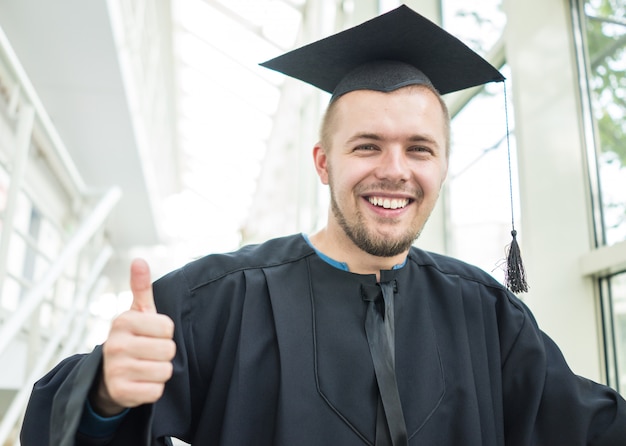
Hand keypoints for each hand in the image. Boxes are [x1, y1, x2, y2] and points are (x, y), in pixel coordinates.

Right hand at [91, 259, 175, 415]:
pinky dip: (153, 389)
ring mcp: (116, 370)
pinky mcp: (120, 392)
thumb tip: (139, 260)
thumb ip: (141, 288)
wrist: (108, 374)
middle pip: (168, 350)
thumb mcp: (138, 312)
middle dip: (164, 353)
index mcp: (123, 321)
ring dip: (160, 371)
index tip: (151, 334)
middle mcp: (116, 345)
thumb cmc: (132, 338)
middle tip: (148, 352)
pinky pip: (156, 391)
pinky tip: (141, 382)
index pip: (168, 328)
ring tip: (145, 366)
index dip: (165, 333)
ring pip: (165, 371)